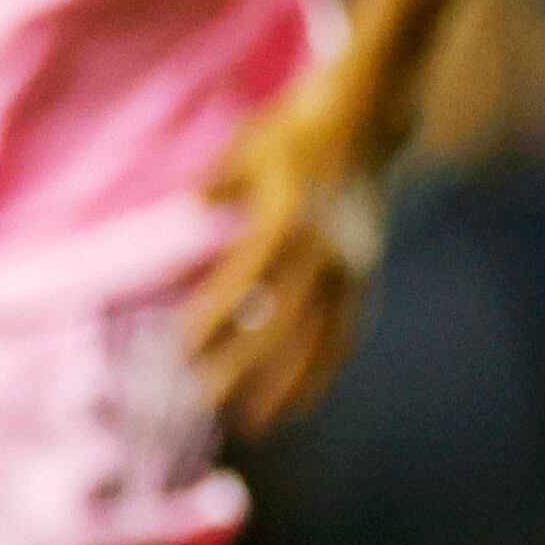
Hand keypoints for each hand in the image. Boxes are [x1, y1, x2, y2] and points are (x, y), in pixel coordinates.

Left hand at [186, 72, 390, 437]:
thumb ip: (208, 192)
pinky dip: (324, 370)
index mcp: (289, 217)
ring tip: (259, 426)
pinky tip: (301, 402)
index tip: (182, 349)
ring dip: (291, 386)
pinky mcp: (367, 273)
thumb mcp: (240, 151)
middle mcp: (327, 249)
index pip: (245, 278)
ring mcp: (352, 265)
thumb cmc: (289, 131)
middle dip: (243, 366)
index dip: (215, 316)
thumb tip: (178, 222)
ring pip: (323, 340)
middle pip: (282, 321)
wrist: (365, 118)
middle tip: (204, 403)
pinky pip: (346, 332)